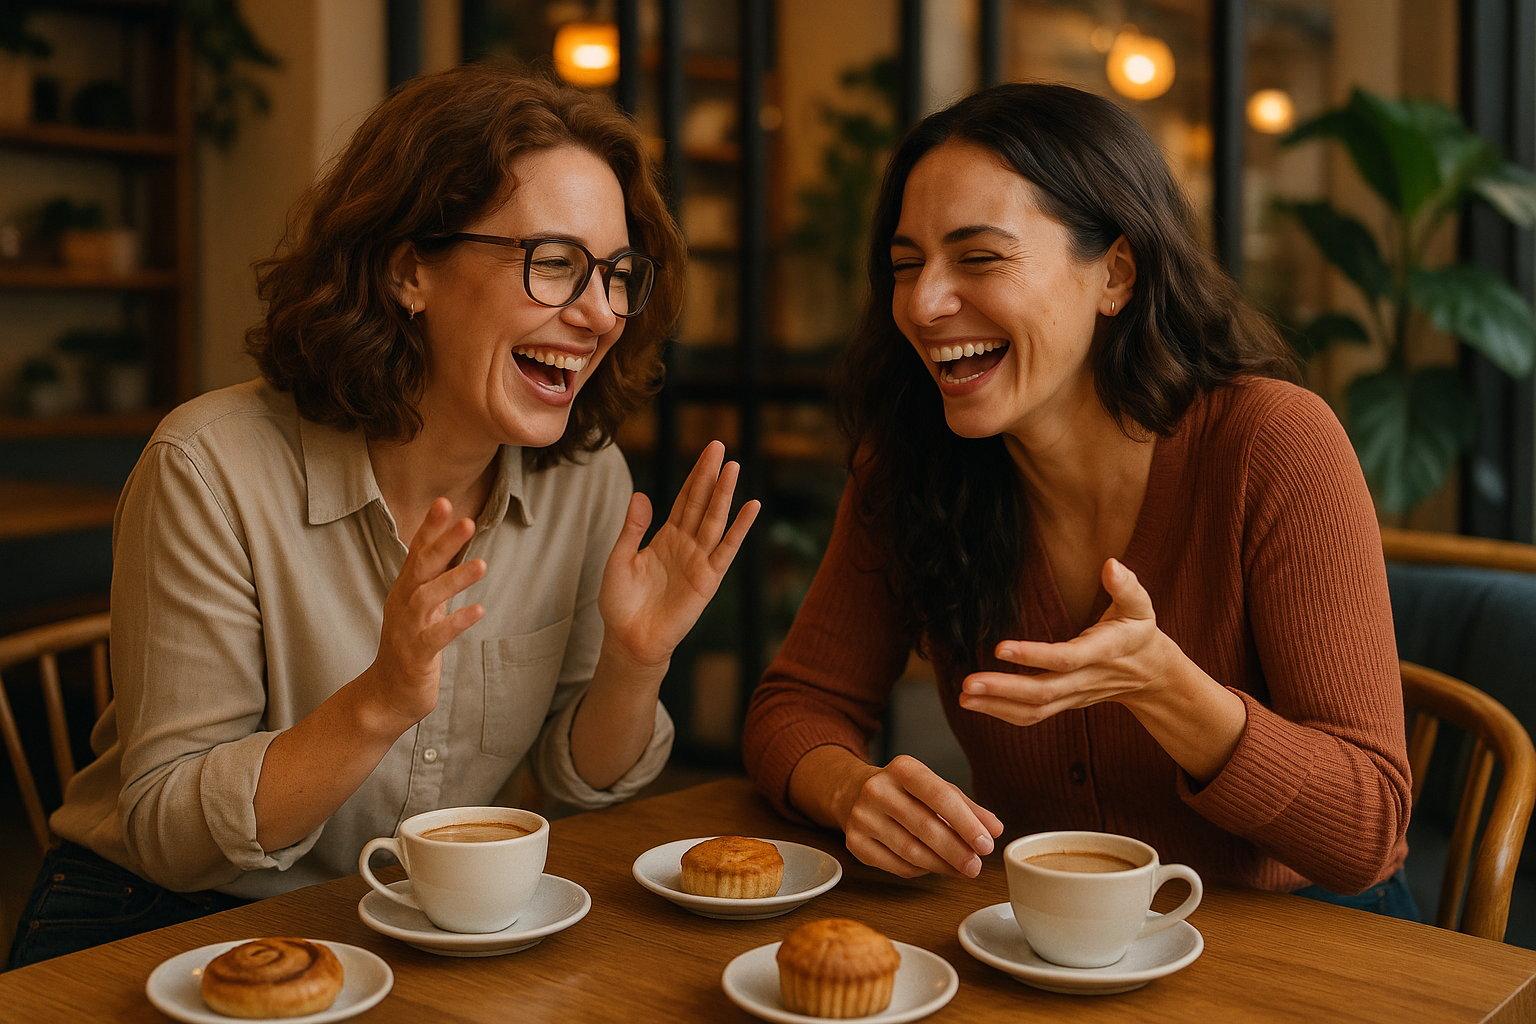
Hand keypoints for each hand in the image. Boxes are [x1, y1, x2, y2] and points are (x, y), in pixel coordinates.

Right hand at [366, 498, 487, 729]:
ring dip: (454, 580)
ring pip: (428, 598)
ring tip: (482, 565)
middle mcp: (403, 604)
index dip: (430, 528)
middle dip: (443, 543)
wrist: (387, 695)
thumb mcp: (424, 607)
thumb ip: (436, 579)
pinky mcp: (416, 655)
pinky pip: (436, 635)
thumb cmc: (411, 646)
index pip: (418, 552)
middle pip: (421, 567)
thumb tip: (455, 547)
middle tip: (467, 521)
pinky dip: (456, 621)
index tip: (445, 501)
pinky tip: (479, 610)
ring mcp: (407, 629)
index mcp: (406, 590)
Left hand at [598, 440, 759, 667]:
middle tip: (719, 445)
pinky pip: (727, 549)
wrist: (629, 640)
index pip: (685, 499)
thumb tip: (640, 495)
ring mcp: (699, 560)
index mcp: (665, 537)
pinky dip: (740, 528)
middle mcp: (686, 544)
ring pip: (715, 520)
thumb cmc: (621, 603)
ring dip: (725, 494)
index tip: (708, 451)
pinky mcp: (708, 579)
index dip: (695, 475)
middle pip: (701, 502)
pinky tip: (751, 507)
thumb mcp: (619, 560)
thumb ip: (632, 529)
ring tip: (734, 467)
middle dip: (710, 475)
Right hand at [832, 753, 1003, 878]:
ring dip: (941, 865)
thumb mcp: (934, 788)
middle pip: (924, 826)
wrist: (852, 793)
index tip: (986, 844)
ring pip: (910, 850)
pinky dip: (920, 870)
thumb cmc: (904, 792)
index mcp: (902, 769)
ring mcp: (862, 817)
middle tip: (976, 866)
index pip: (939, 796)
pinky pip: (896, 865)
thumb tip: (995, 829)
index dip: (966, 823)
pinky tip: (934, 867)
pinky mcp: (855, 843)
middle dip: (956, 850)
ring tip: (961, 870)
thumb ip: (967, 807)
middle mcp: (877, 789)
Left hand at [958, 558, 1175, 725]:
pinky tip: (976, 703)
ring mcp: (1074, 696)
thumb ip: (1126, 586)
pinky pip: (1033, 716)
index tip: (1000, 648)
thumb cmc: (1139, 633)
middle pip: (1043, 692)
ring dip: (996, 706)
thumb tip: (1111, 565)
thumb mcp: (1141, 606)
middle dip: (1003, 690)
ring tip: (964, 697)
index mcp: (1103, 653)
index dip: (1033, 656)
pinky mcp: (1064, 703)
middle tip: (968, 683)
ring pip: (1035, 710)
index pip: (1065, 659)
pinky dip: (1003, 713)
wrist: (1151, 676)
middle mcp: (1085, 680)